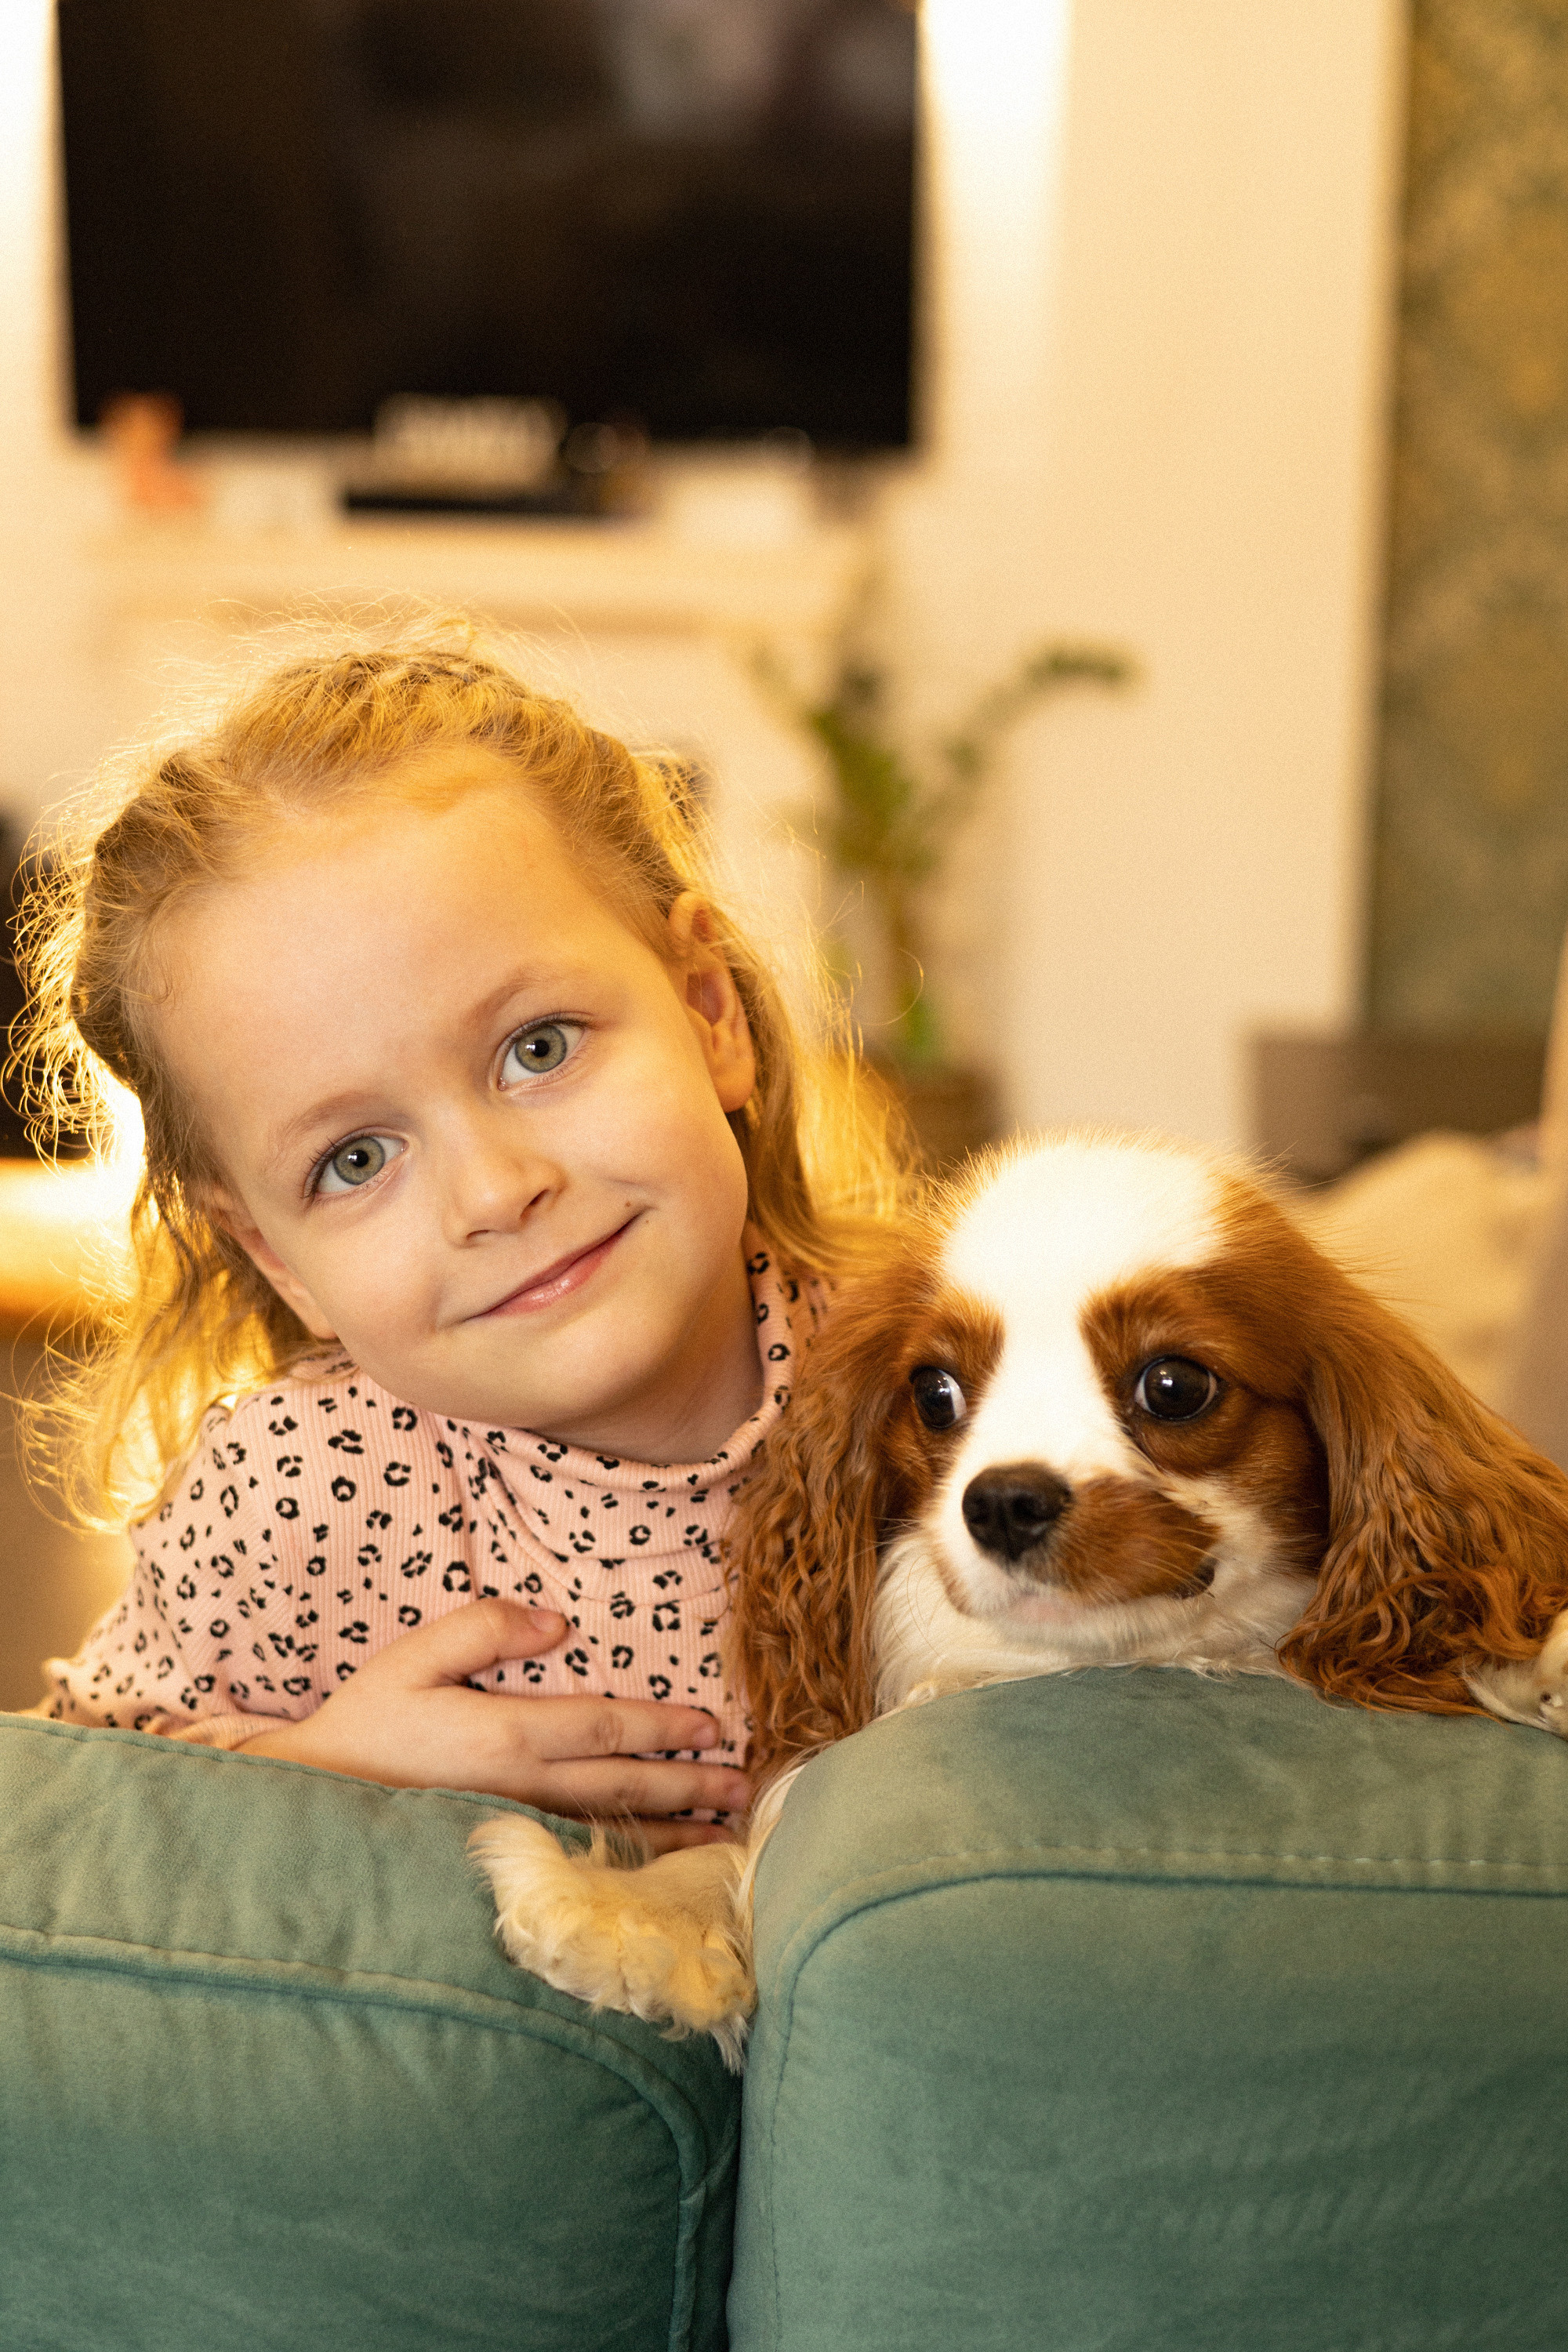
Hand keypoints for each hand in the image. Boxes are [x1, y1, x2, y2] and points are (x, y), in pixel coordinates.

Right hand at [234, 1599, 748, 1850]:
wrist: (308, 1804)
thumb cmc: (362, 1727)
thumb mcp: (411, 1659)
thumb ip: (483, 1630)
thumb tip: (558, 1624)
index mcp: (506, 1737)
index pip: (605, 1729)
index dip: (663, 1727)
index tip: (713, 1727)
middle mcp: (521, 1792)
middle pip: (624, 1789)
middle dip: (689, 1787)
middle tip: (743, 1788)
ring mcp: (513, 1834)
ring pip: (611, 1834)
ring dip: (672, 1834)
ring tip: (724, 1835)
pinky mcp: (500, 1859)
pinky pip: (579, 1864)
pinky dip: (627, 1866)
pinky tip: (658, 1871)